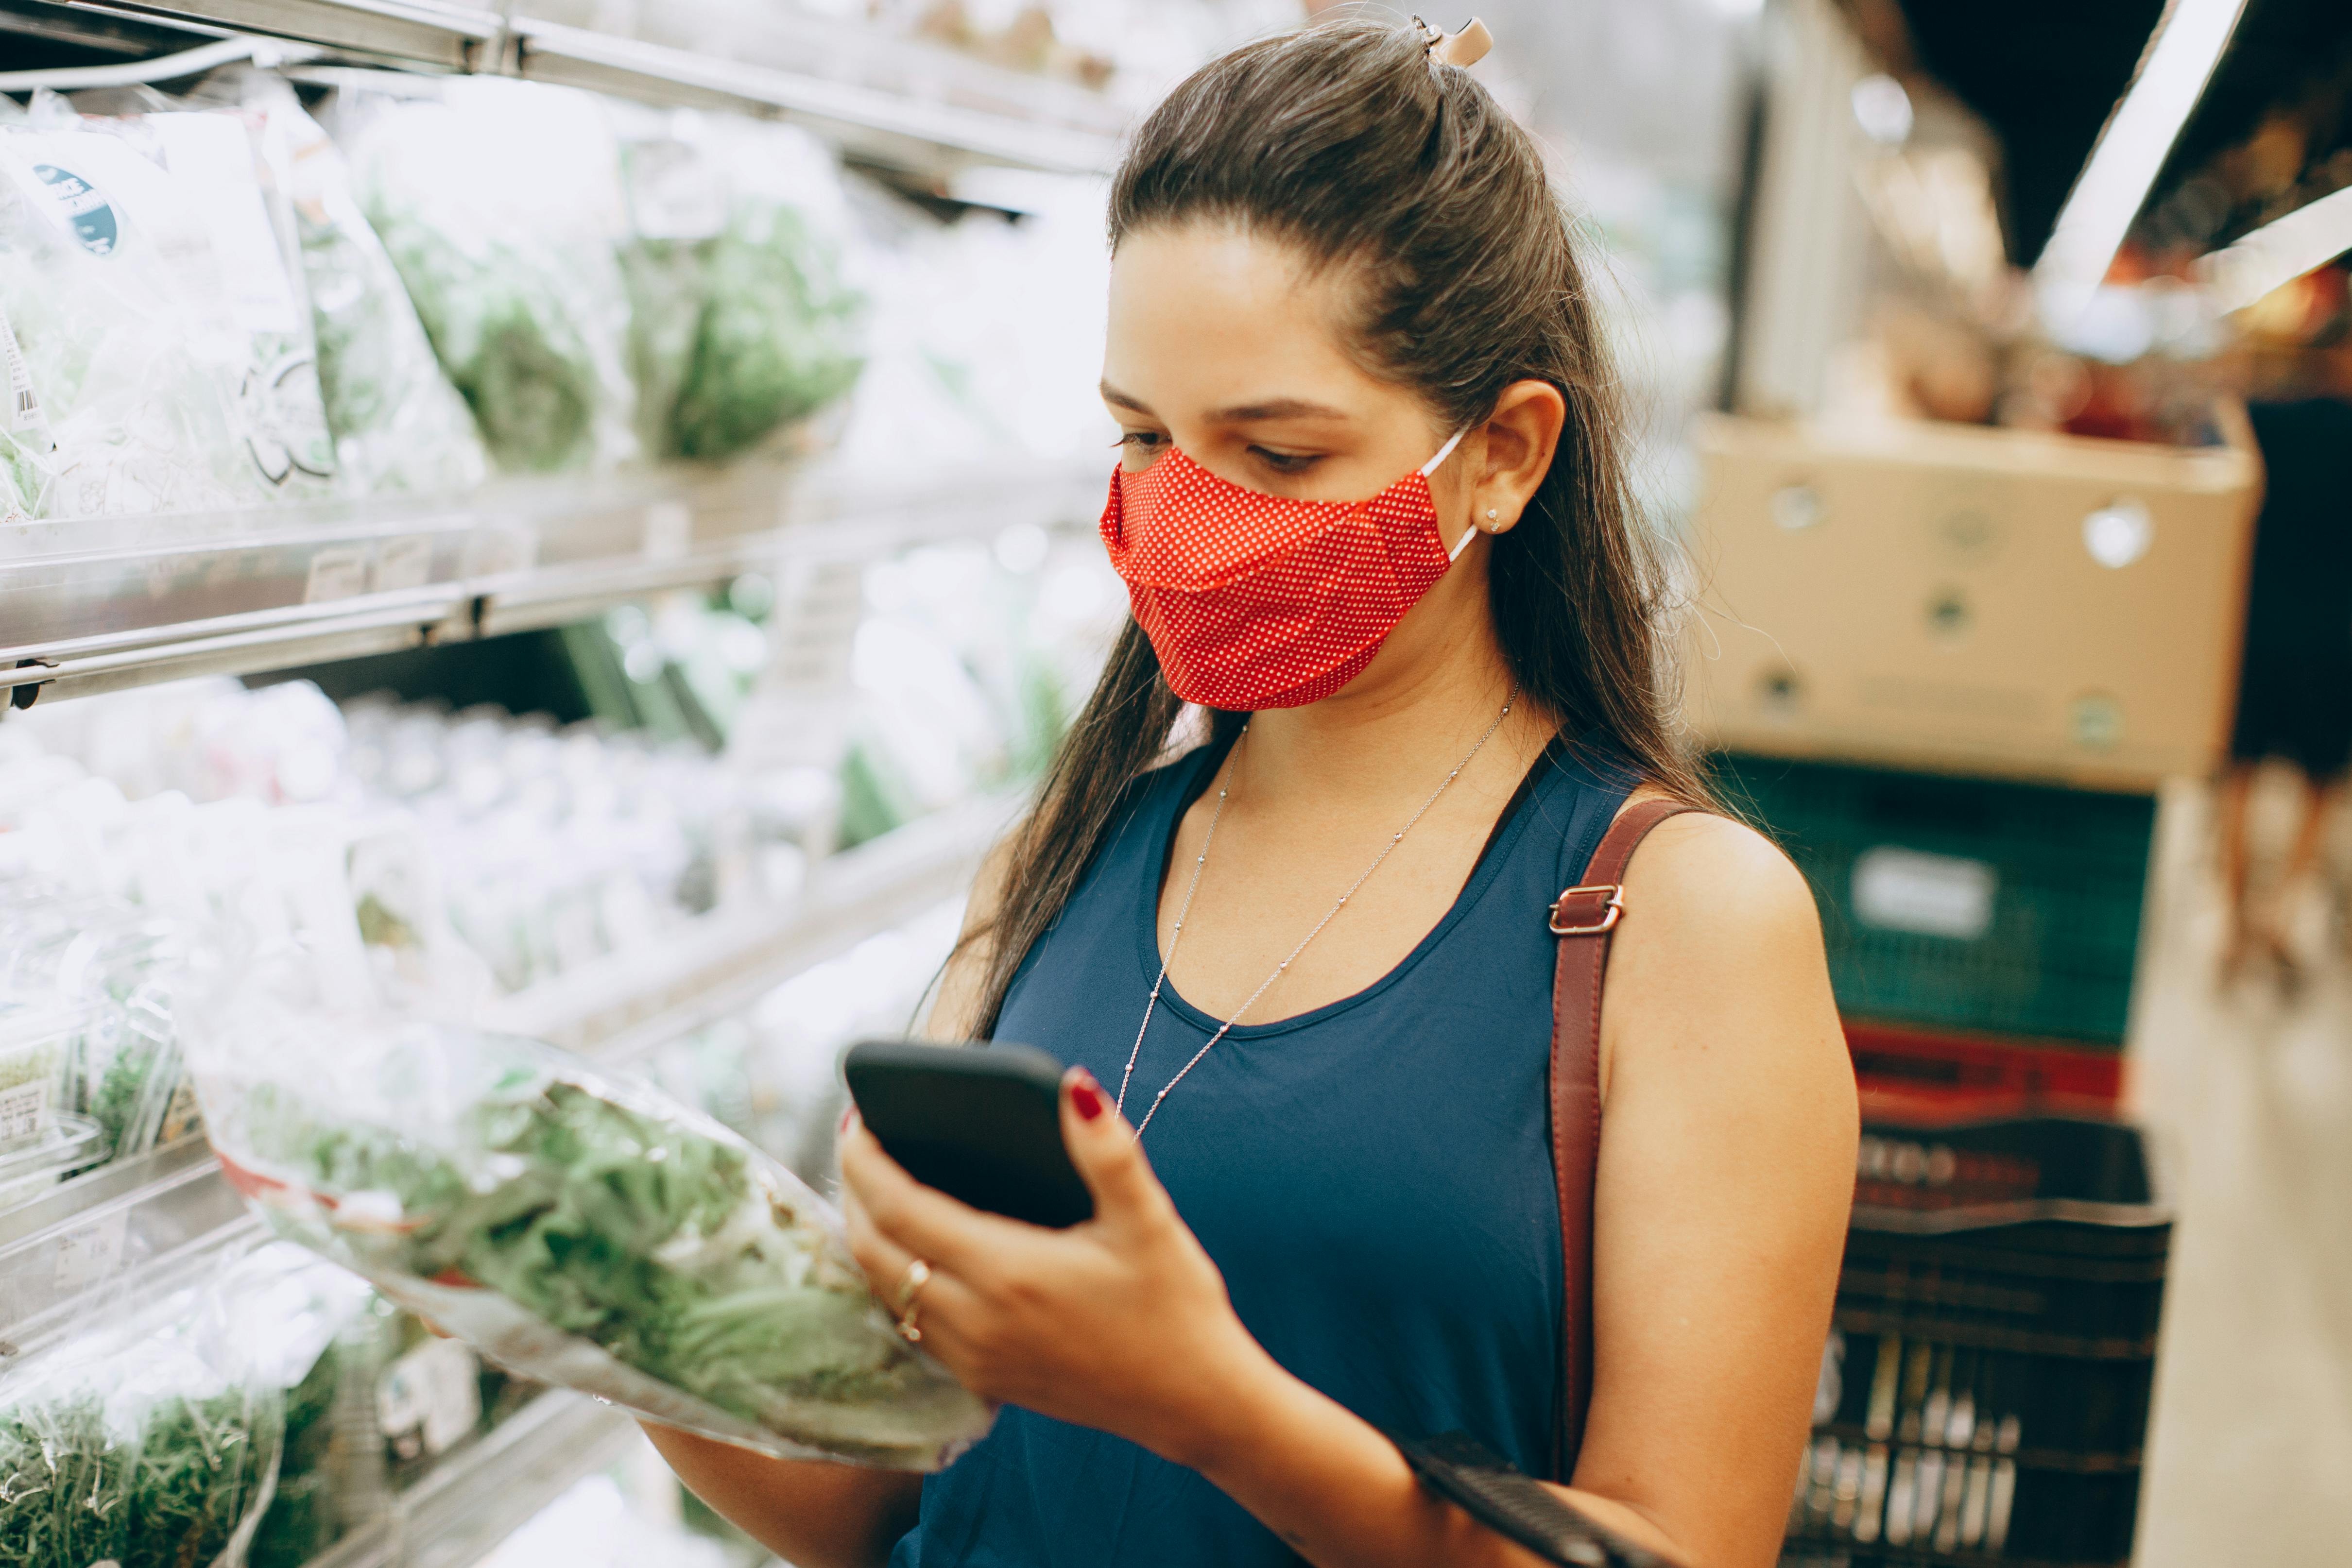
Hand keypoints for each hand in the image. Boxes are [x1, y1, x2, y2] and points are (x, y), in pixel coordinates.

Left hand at [838, 1068, 1267, 1467]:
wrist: (1194, 1402)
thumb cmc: (1175, 1307)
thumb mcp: (1148, 1220)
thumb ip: (1107, 1150)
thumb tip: (1074, 1085)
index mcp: (1008, 1271)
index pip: (900, 1208)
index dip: (866, 1160)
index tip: (856, 1118)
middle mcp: (976, 1319)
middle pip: (874, 1249)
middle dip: (853, 1190)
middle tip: (859, 1141)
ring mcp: (974, 1356)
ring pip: (885, 1290)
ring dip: (868, 1236)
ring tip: (876, 1186)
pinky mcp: (983, 1379)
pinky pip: (910, 1323)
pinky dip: (894, 1278)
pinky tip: (914, 1249)